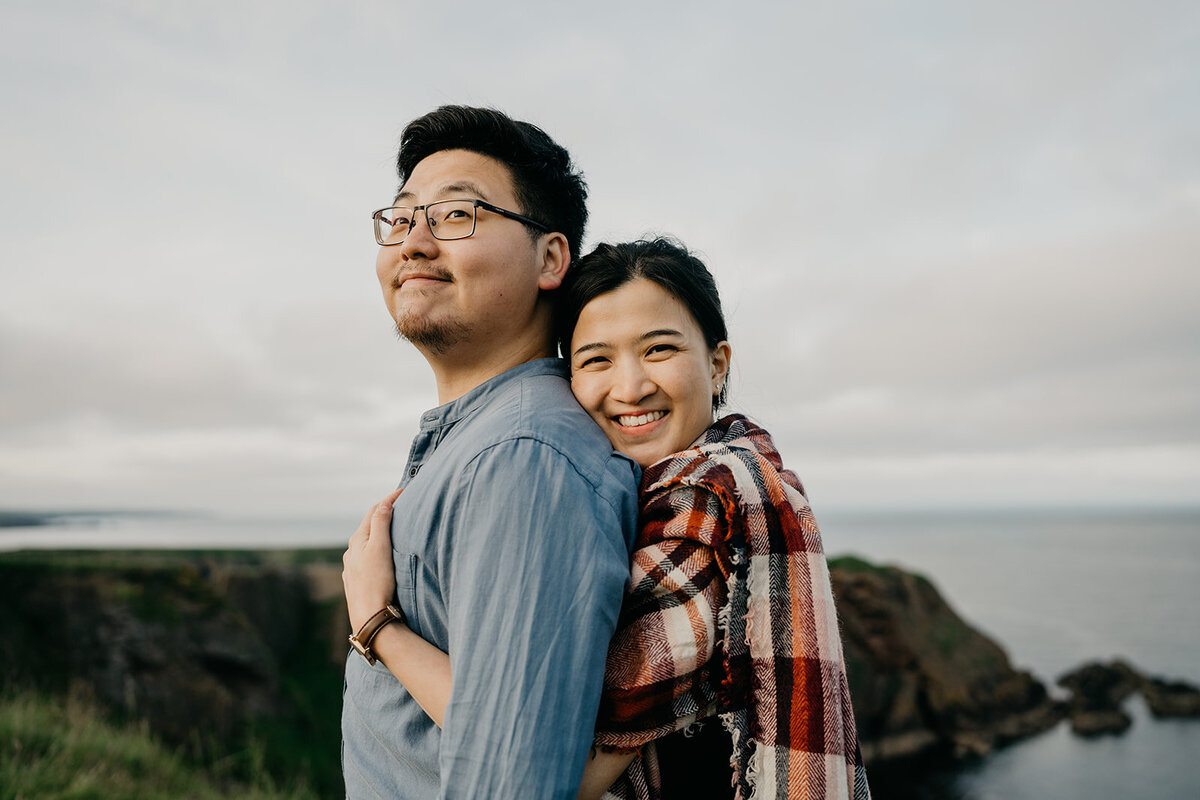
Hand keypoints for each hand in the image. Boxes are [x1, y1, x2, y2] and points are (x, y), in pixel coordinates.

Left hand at [343, 488, 403, 631]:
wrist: (369, 617)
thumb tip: (384, 503)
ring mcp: (353, 567)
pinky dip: (377, 548)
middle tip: (400, 505)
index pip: (374, 512)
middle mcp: (352, 552)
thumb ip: (381, 524)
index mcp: (357, 540)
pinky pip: (367, 557)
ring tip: (393, 528)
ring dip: (379, 532)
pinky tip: (382, 555)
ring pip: (367, 543)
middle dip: (383, 514)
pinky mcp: (358, 581)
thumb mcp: (380, 548)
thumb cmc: (376, 582)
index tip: (404, 491)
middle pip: (369, 526)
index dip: (389, 499)